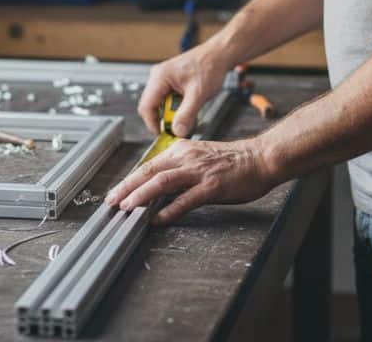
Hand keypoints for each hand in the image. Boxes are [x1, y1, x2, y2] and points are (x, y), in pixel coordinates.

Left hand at [104, 138, 278, 224]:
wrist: (260, 158)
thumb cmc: (232, 161)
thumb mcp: (199, 158)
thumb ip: (179, 169)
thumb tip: (157, 185)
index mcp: (181, 151)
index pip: (148, 166)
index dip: (129, 181)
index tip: (116, 193)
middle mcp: (186, 158)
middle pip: (149, 172)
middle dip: (126, 188)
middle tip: (111, 202)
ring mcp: (199, 172)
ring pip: (162, 182)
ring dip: (141, 195)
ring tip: (127, 207)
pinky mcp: (212, 186)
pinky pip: (186, 200)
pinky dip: (170, 210)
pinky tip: (158, 219)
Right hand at [137, 45, 228, 137]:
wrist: (219, 54)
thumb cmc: (210, 66)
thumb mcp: (199, 94)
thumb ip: (187, 114)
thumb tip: (178, 131)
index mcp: (160, 77)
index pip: (146, 106)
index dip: (152, 124)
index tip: (163, 135)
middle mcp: (158, 77)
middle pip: (151, 106)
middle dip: (163, 119)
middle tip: (179, 127)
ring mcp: (163, 78)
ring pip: (159, 104)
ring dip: (171, 113)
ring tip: (188, 113)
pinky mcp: (170, 81)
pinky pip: (167, 99)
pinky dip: (176, 107)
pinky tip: (189, 106)